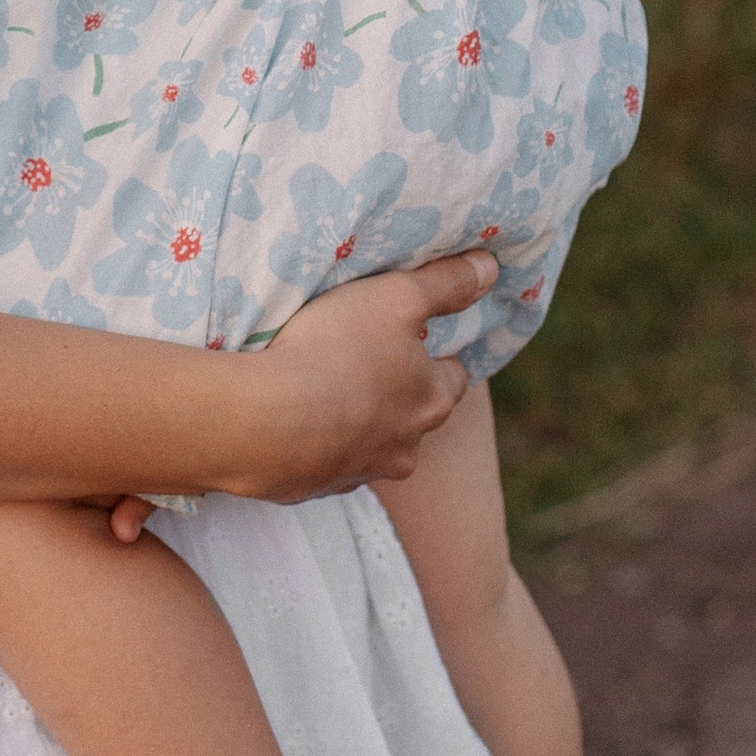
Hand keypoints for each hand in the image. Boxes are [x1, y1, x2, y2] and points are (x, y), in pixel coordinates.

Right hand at [222, 253, 494, 504]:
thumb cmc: (338, 349)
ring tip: (320, 388)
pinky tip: (291, 417)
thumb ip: (446, 283)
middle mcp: (405, 448)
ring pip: (369, 443)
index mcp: (432, 402)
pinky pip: (324, 461)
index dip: (435, 355)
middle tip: (363, 359)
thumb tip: (489, 268)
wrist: (265, 421)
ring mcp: (359, 473)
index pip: (452, 377)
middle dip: (395, 392)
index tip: (413, 338)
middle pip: (411, 416)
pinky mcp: (314, 487)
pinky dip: (315, 441)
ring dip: (354, 421)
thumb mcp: (396, 297)